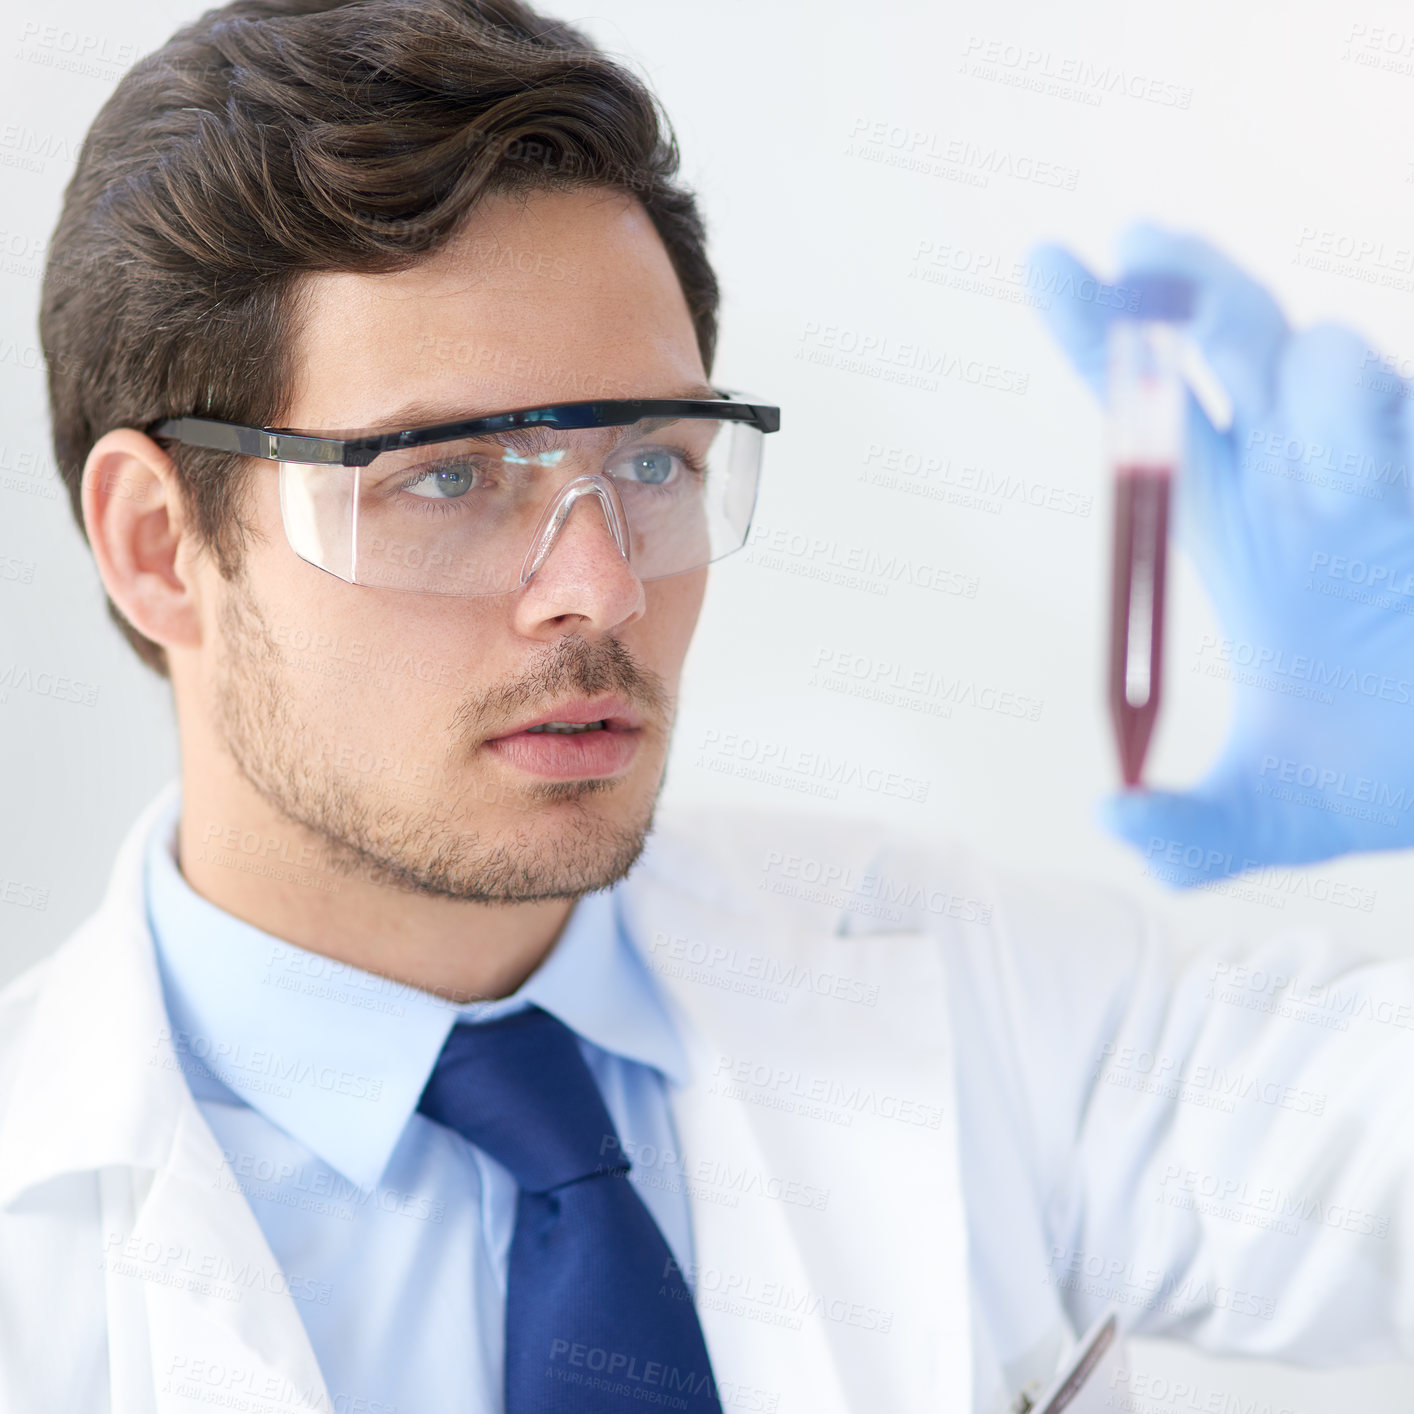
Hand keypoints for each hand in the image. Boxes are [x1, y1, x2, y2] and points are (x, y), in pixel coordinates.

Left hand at [1030, 223, 1413, 885]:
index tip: (1045, 259)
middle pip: (1227, 347)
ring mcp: (1393, 464)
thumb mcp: (1272, 815)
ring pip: (1332, 361)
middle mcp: (1307, 477)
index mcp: (1238, 528)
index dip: (1095, 340)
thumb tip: (1112, 828)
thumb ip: (1194, 833)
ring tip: (1340, 465)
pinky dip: (1388, 423)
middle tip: (1142, 243)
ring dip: (1308, 373)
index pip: (1150, 419)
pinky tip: (1378, 466)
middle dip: (1182, 291)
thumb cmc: (1390, 772)